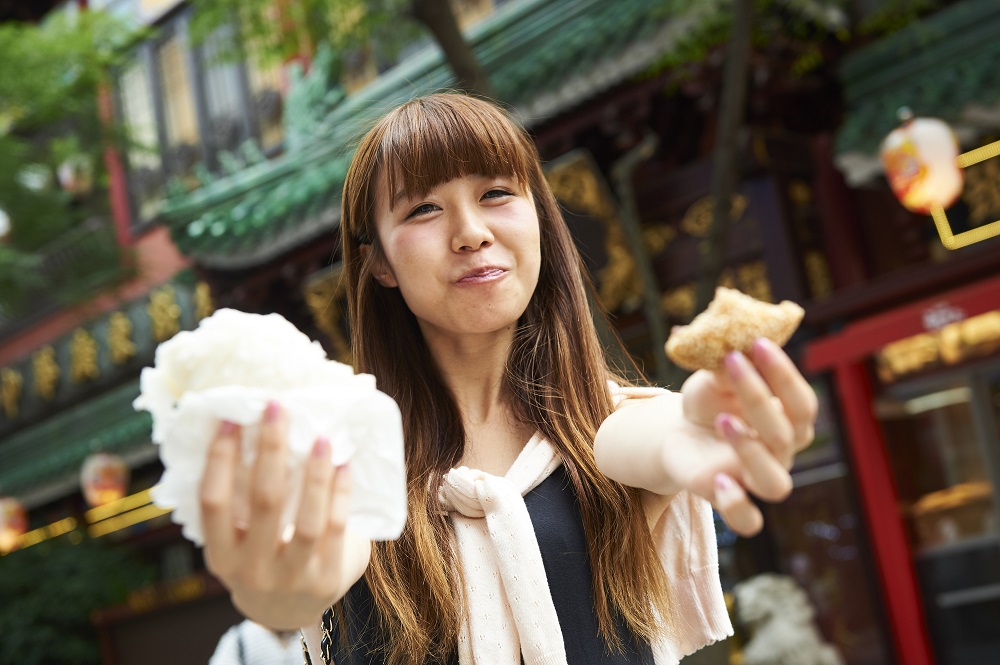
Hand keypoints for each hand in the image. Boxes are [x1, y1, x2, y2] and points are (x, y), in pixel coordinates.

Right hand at [199, 400, 368, 629]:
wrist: (289, 612)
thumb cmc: (262, 556)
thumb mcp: (237, 540)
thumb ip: (241, 499)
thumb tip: (254, 428)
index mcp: (220, 555)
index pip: (213, 501)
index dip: (220, 459)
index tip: (232, 419)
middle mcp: (251, 570)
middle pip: (263, 501)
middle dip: (271, 449)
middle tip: (278, 408)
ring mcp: (292, 578)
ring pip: (307, 520)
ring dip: (315, 474)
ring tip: (321, 437)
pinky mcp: (327, 579)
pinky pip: (337, 529)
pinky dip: (340, 494)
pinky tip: (344, 465)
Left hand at [672, 337, 817, 535]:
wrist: (678, 431)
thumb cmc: (709, 401)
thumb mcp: (713, 379)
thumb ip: (729, 366)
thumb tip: (734, 340)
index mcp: (789, 422)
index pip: (802, 403)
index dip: (785, 374)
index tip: (758, 343)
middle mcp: (781, 453)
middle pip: (786, 435)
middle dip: (759, 395)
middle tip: (733, 361)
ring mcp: (756, 480)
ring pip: (776, 484)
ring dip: (752, 451)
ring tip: (723, 421)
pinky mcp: (729, 500)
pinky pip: (749, 521)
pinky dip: (738, 505)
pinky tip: (719, 480)